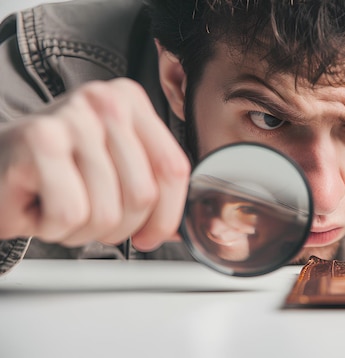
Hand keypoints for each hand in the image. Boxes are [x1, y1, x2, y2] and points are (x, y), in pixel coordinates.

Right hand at [0, 78, 190, 250]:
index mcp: (131, 102)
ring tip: (59, 206)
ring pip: (106, 211)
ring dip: (81, 230)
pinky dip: (53, 227)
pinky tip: (39, 204)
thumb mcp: (112, 169)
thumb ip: (152, 189)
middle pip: (142, 194)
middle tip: (87, 217)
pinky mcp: (38, 139)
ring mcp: (73, 117)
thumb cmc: (53, 169)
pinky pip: (71, 213)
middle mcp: (106, 101)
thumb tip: (182, 231)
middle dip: (117, 227)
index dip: (166, 216)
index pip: (173, 168)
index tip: (151, 236)